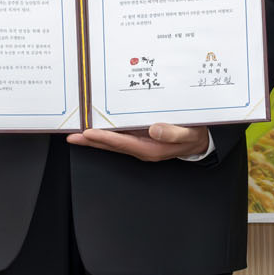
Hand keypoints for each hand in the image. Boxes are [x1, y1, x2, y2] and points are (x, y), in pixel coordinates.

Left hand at [67, 123, 211, 160]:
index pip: (122, 143)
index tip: (88, 133)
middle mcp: (142, 148)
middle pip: (112, 145)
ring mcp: (140, 143)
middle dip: (91, 140)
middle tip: (72, 136)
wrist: (202, 141)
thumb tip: (154, 129)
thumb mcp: (190, 134)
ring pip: (113, 141)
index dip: (104, 138)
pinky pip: (120, 135)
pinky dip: (107, 131)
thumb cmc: (196, 137)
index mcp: (151, 149)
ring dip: (96, 137)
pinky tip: (98, 125)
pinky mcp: (141, 137)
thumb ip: (173, 133)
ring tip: (78, 132)